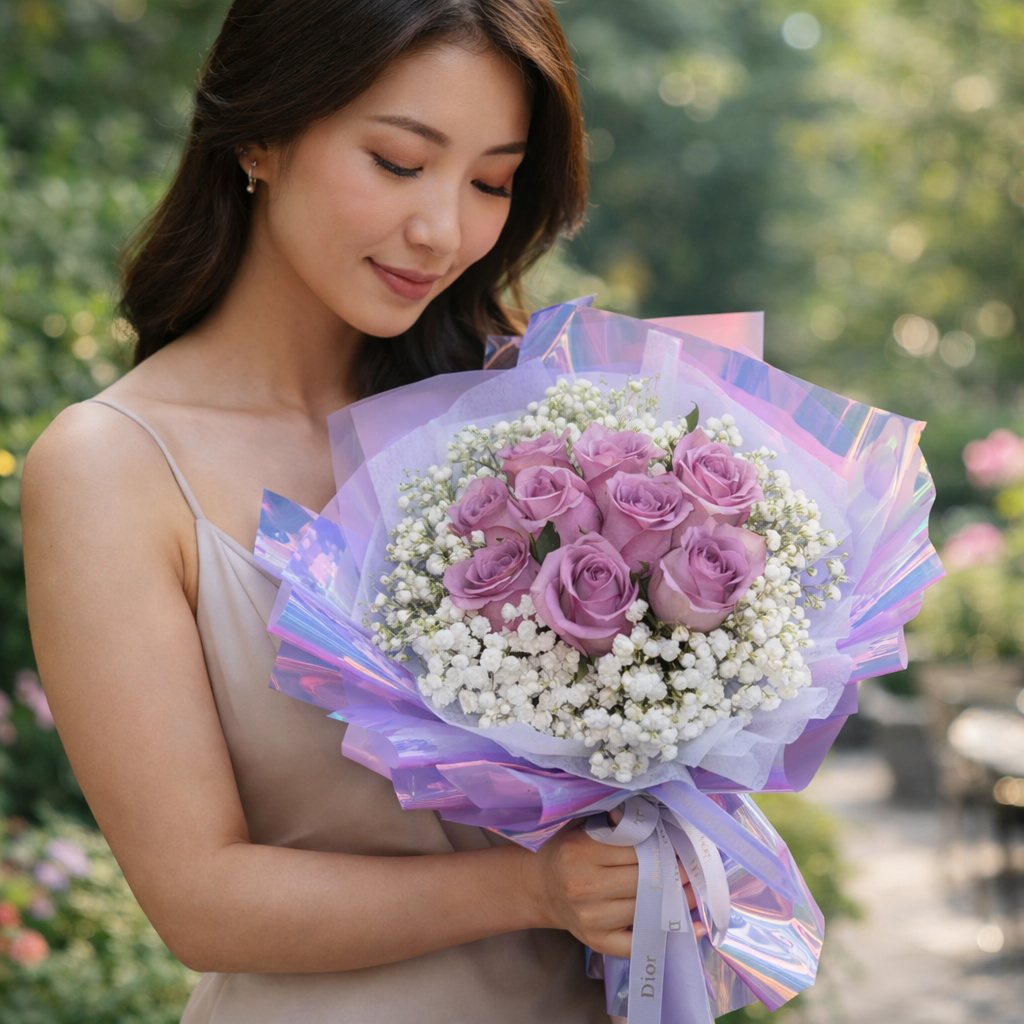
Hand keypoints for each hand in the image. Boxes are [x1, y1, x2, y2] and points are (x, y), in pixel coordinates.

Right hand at [520, 814, 701, 958]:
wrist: (539, 886)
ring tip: (693, 888)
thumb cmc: (567, 849)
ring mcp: (591, 917)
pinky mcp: (597, 941)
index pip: (635, 849)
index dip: (662, 847)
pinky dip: (668, 934)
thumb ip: (615, 822)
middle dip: (674, 873)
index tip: (680, 845)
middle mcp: (584, 886)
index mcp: (580, 851)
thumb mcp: (583, 826)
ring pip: (646, 908)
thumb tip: (658, 819)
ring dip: (676, 899)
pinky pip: (638, 942)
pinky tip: (691, 926)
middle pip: (644, 880)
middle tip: (692, 866)